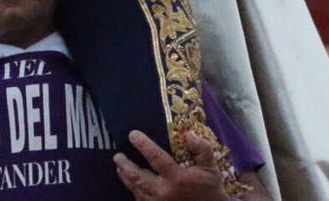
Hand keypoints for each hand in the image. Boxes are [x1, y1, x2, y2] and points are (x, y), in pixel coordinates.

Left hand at [113, 129, 228, 200]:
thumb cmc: (210, 188)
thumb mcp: (211, 167)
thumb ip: (201, 149)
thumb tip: (188, 134)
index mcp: (177, 178)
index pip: (156, 157)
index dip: (143, 144)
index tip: (133, 134)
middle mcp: (163, 191)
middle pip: (137, 176)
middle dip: (125, 165)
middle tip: (117, 155)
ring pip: (134, 189)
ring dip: (125, 177)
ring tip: (119, 167)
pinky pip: (139, 199)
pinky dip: (133, 189)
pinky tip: (131, 183)